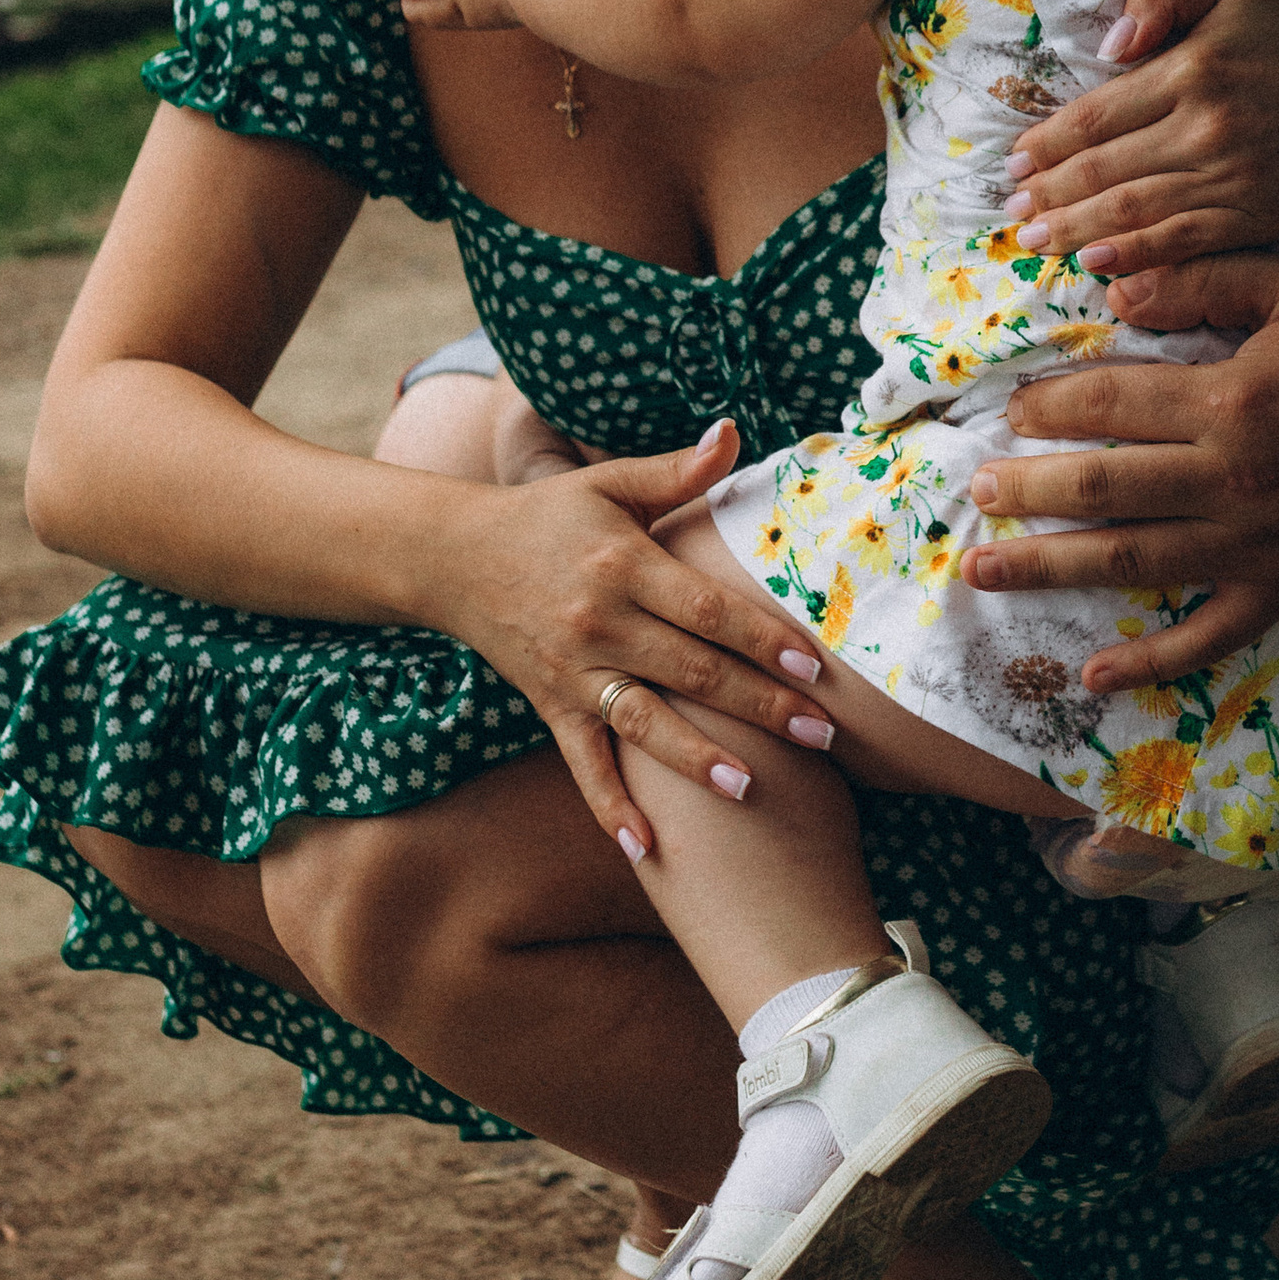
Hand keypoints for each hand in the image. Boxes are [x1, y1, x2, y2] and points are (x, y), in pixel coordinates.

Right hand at [435, 422, 836, 859]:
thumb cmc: (548, 517)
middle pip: (690, 670)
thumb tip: (736, 431)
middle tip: (823, 734)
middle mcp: (599, 623)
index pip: (703, 608)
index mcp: (623, 564)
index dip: (759, 637)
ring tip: (752, 789)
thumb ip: (677, 471)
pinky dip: (610, 806)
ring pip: (643, 723)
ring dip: (697, 759)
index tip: (813, 664)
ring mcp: (573, 671)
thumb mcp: (609, 484)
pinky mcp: (551, 706)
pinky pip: (584, 763)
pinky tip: (646, 848)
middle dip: (758, 704)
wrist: (455, 556)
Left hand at [960, 252, 1278, 682]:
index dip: (1048, 408)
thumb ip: (1202, 276)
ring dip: (1049, 569)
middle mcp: (1232, 479)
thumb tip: (1115, 291)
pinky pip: (1208, 638)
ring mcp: (1257, 546)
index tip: (1007, 413)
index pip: (1109, 406)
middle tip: (975, 493)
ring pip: (1132, 563)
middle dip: (1026, 491)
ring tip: (984, 569)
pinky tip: (1092, 676)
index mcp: (1229, 399)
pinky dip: (1149, 664)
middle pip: (1103, 489)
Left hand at [1001, 0, 1278, 272]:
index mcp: (1192, 70)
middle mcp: (1206, 127)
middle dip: (1050, 195)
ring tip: (1035, 242)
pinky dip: (1133, 256)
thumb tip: (1107, 46)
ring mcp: (1230, 178)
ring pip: (1135, 210)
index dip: (1048, 143)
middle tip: (1010, 215)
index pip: (1098, 114)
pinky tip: (1096, 263)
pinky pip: (1181, 241)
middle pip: (1106, 169)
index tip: (1014, 164)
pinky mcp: (1253, 218)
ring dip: (1076, 229)